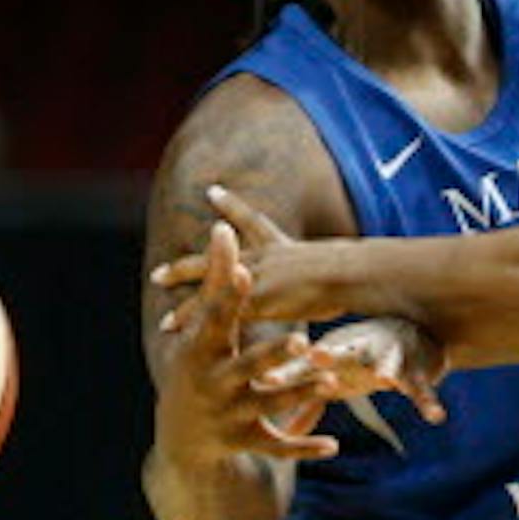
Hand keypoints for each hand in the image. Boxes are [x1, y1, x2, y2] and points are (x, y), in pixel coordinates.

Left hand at [150, 185, 353, 325]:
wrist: (354, 274)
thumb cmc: (359, 273)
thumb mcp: (342, 262)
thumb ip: (332, 267)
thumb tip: (350, 263)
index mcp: (283, 247)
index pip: (252, 221)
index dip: (231, 206)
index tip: (211, 191)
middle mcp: (264, 258)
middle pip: (215, 256)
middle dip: (187, 265)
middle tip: (160, 273)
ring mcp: (256, 277)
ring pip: (209, 287)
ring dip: (184, 303)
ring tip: (162, 312)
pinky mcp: (255, 299)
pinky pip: (217, 311)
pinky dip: (194, 321)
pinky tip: (171, 329)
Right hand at [151, 220, 342, 461]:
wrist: (179, 435)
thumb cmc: (194, 365)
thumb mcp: (201, 327)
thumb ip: (216, 280)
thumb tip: (222, 227)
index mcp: (201, 350)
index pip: (217, 319)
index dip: (232, 296)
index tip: (250, 274)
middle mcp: (214, 383)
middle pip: (246, 367)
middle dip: (272, 354)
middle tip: (302, 341)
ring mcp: (230, 415)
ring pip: (270, 405)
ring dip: (299, 394)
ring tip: (331, 384)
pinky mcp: (247, 441)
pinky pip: (279, 446)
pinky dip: (305, 445)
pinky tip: (334, 445)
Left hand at [256, 317, 448, 424]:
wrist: (412, 332)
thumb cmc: (363, 361)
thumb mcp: (335, 380)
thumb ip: (308, 406)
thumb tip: (283, 434)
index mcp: (334, 356)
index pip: (306, 366)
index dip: (286, 373)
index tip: (265, 380)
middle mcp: (358, 352)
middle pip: (342, 354)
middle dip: (330, 356)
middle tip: (317, 357)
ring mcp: (389, 358)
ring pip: (387, 362)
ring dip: (385, 367)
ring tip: (385, 378)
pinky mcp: (416, 370)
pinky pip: (422, 388)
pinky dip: (428, 400)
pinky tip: (435, 416)